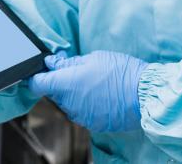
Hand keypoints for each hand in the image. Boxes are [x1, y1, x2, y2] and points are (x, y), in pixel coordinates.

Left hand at [29, 51, 146, 132]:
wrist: (144, 95)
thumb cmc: (121, 72)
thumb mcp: (94, 58)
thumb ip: (69, 63)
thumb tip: (53, 62)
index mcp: (67, 83)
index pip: (37, 84)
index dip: (36, 76)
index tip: (42, 71)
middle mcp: (70, 103)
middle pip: (53, 93)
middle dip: (60, 82)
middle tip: (77, 69)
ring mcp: (80, 116)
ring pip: (68, 103)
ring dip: (74, 93)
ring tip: (93, 82)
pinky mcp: (92, 124)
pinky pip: (81, 111)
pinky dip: (85, 103)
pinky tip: (101, 94)